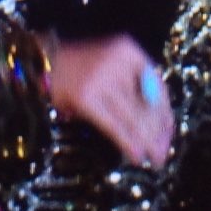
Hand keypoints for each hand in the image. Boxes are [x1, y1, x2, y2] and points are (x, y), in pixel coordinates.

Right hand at [47, 33, 173, 167]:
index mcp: (129, 51)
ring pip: (133, 117)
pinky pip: (114, 125)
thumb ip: (133, 84)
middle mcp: (118, 63)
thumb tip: (159, 121)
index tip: (169, 131)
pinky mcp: (86, 97)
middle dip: (158, 131)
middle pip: (147, 103)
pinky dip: (127, 142)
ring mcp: (101, 79)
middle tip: (164, 152)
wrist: (40, 60)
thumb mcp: (111, 64)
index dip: (164, 112)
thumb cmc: (78, 66)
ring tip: (155, 158)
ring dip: (147, 141)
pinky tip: (137, 155)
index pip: (156, 85)